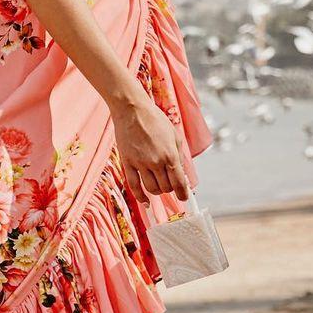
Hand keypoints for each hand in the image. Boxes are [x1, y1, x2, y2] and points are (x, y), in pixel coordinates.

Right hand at [111, 91, 190, 207]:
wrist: (132, 110)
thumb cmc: (155, 120)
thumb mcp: (175, 135)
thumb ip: (180, 156)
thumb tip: (183, 174)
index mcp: (170, 155)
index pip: (179, 183)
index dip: (183, 194)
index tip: (184, 197)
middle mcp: (156, 162)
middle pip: (166, 188)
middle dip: (170, 189)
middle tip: (170, 185)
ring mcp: (140, 164)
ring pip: (152, 189)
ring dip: (158, 192)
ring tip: (159, 186)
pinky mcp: (128, 163)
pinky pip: (134, 186)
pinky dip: (141, 197)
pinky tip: (146, 202)